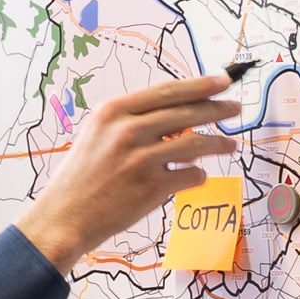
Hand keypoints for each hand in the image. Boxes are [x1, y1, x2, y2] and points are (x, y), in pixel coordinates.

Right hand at [12, 72, 241, 271]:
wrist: (64, 217)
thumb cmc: (80, 178)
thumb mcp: (97, 136)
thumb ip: (131, 122)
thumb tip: (174, 116)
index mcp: (113, 112)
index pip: (167, 91)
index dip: (199, 85)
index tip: (221, 81)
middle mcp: (129, 130)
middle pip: (187, 112)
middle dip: (217, 108)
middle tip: (235, 107)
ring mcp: (142, 158)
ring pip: (196, 144)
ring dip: (218, 143)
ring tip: (230, 145)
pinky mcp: (152, 187)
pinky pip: (190, 175)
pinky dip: (198, 175)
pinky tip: (198, 176)